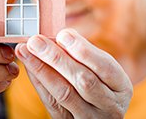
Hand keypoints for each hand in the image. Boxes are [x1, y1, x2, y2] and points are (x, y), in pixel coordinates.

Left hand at [15, 28, 132, 118]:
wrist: (96, 115)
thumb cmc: (99, 85)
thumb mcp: (101, 71)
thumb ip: (85, 55)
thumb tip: (60, 35)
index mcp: (121, 87)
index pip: (105, 67)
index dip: (83, 50)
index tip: (63, 34)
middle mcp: (109, 106)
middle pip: (83, 81)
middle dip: (57, 58)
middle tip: (36, 41)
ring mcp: (89, 118)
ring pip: (64, 93)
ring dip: (41, 68)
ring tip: (25, 50)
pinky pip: (51, 102)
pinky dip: (38, 81)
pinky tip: (28, 64)